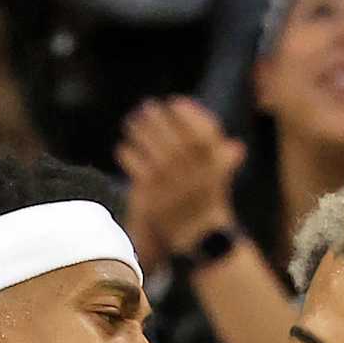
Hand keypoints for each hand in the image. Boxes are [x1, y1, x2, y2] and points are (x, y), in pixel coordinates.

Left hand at [115, 99, 243, 261]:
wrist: (200, 241)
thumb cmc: (207, 205)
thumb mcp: (219, 179)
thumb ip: (218, 156)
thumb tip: (220, 134)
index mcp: (216, 167)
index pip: (204, 131)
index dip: (189, 114)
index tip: (175, 102)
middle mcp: (197, 176)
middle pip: (175, 139)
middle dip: (160, 120)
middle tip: (147, 107)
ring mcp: (175, 189)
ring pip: (155, 153)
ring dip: (141, 134)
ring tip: (131, 123)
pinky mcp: (156, 201)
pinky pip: (139, 172)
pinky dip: (130, 158)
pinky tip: (123, 149)